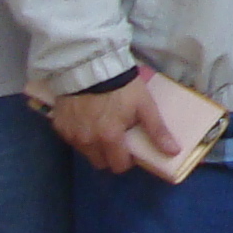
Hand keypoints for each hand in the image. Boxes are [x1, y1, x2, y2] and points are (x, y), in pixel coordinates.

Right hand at [46, 72, 168, 174]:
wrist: (90, 66)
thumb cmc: (122, 87)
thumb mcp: (145, 106)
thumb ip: (157, 131)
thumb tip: (173, 152)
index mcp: (109, 139)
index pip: (118, 166)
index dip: (127, 160)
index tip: (131, 148)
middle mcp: (87, 141)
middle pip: (100, 163)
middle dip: (110, 156)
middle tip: (117, 139)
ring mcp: (70, 134)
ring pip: (84, 152)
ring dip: (94, 146)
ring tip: (101, 127)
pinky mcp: (59, 126)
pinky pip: (70, 139)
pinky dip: (79, 134)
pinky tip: (86, 119)